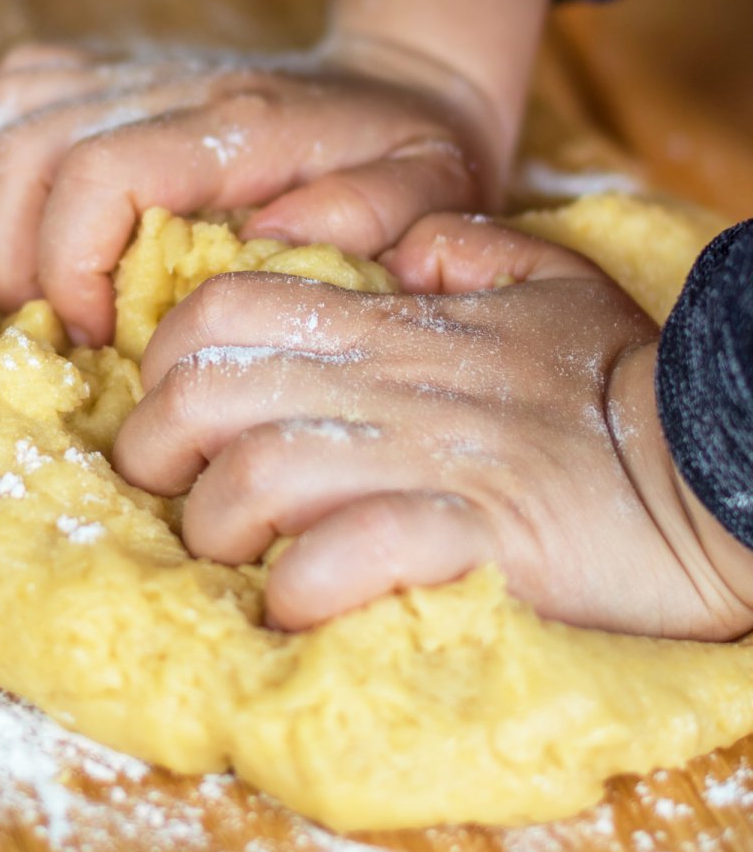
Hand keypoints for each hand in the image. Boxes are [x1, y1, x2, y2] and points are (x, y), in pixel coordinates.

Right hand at [0, 38, 494, 345]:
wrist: (400, 83)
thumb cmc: (412, 156)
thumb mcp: (431, 193)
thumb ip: (368, 217)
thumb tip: (264, 246)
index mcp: (241, 119)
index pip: (102, 169)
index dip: (72, 265)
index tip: (101, 338)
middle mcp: (171, 81)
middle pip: (31, 146)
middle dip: (19, 258)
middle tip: (61, 333)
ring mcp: (132, 68)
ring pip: (5, 117)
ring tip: (36, 291)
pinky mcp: (108, 71)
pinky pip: (9, 95)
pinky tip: (24, 226)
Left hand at [112, 216, 752, 641]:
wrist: (719, 456)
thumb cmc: (622, 376)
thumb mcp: (542, 277)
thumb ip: (458, 247)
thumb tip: (397, 248)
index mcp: (391, 324)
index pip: (222, 310)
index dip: (164, 360)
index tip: (170, 414)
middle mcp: (388, 383)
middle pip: (206, 395)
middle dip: (155, 453)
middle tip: (172, 497)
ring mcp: (425, 459)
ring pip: (255, 478)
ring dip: (220, 531)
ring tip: (237, 559)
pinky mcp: (469, 537)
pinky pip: (344, 558)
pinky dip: (299, 589)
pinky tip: (297, 605)